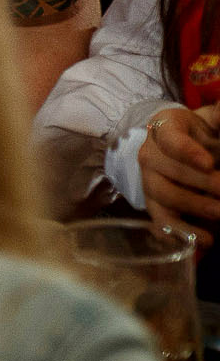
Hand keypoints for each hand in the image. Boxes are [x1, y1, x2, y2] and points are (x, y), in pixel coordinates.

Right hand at [139, 107, 219, 241]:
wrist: (187, 149)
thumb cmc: (203, 132)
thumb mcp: (211, 119)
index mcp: (164, 127)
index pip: (170, 139)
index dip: (187, 151)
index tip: (209, 162)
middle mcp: (150, 153)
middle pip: (169, 170)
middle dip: (202, 183)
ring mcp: (150, 180)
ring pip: (164, 195)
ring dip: (194, 206)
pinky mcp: (155, 205)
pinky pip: (160, 221)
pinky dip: (179, 233)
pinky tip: (205, 240)